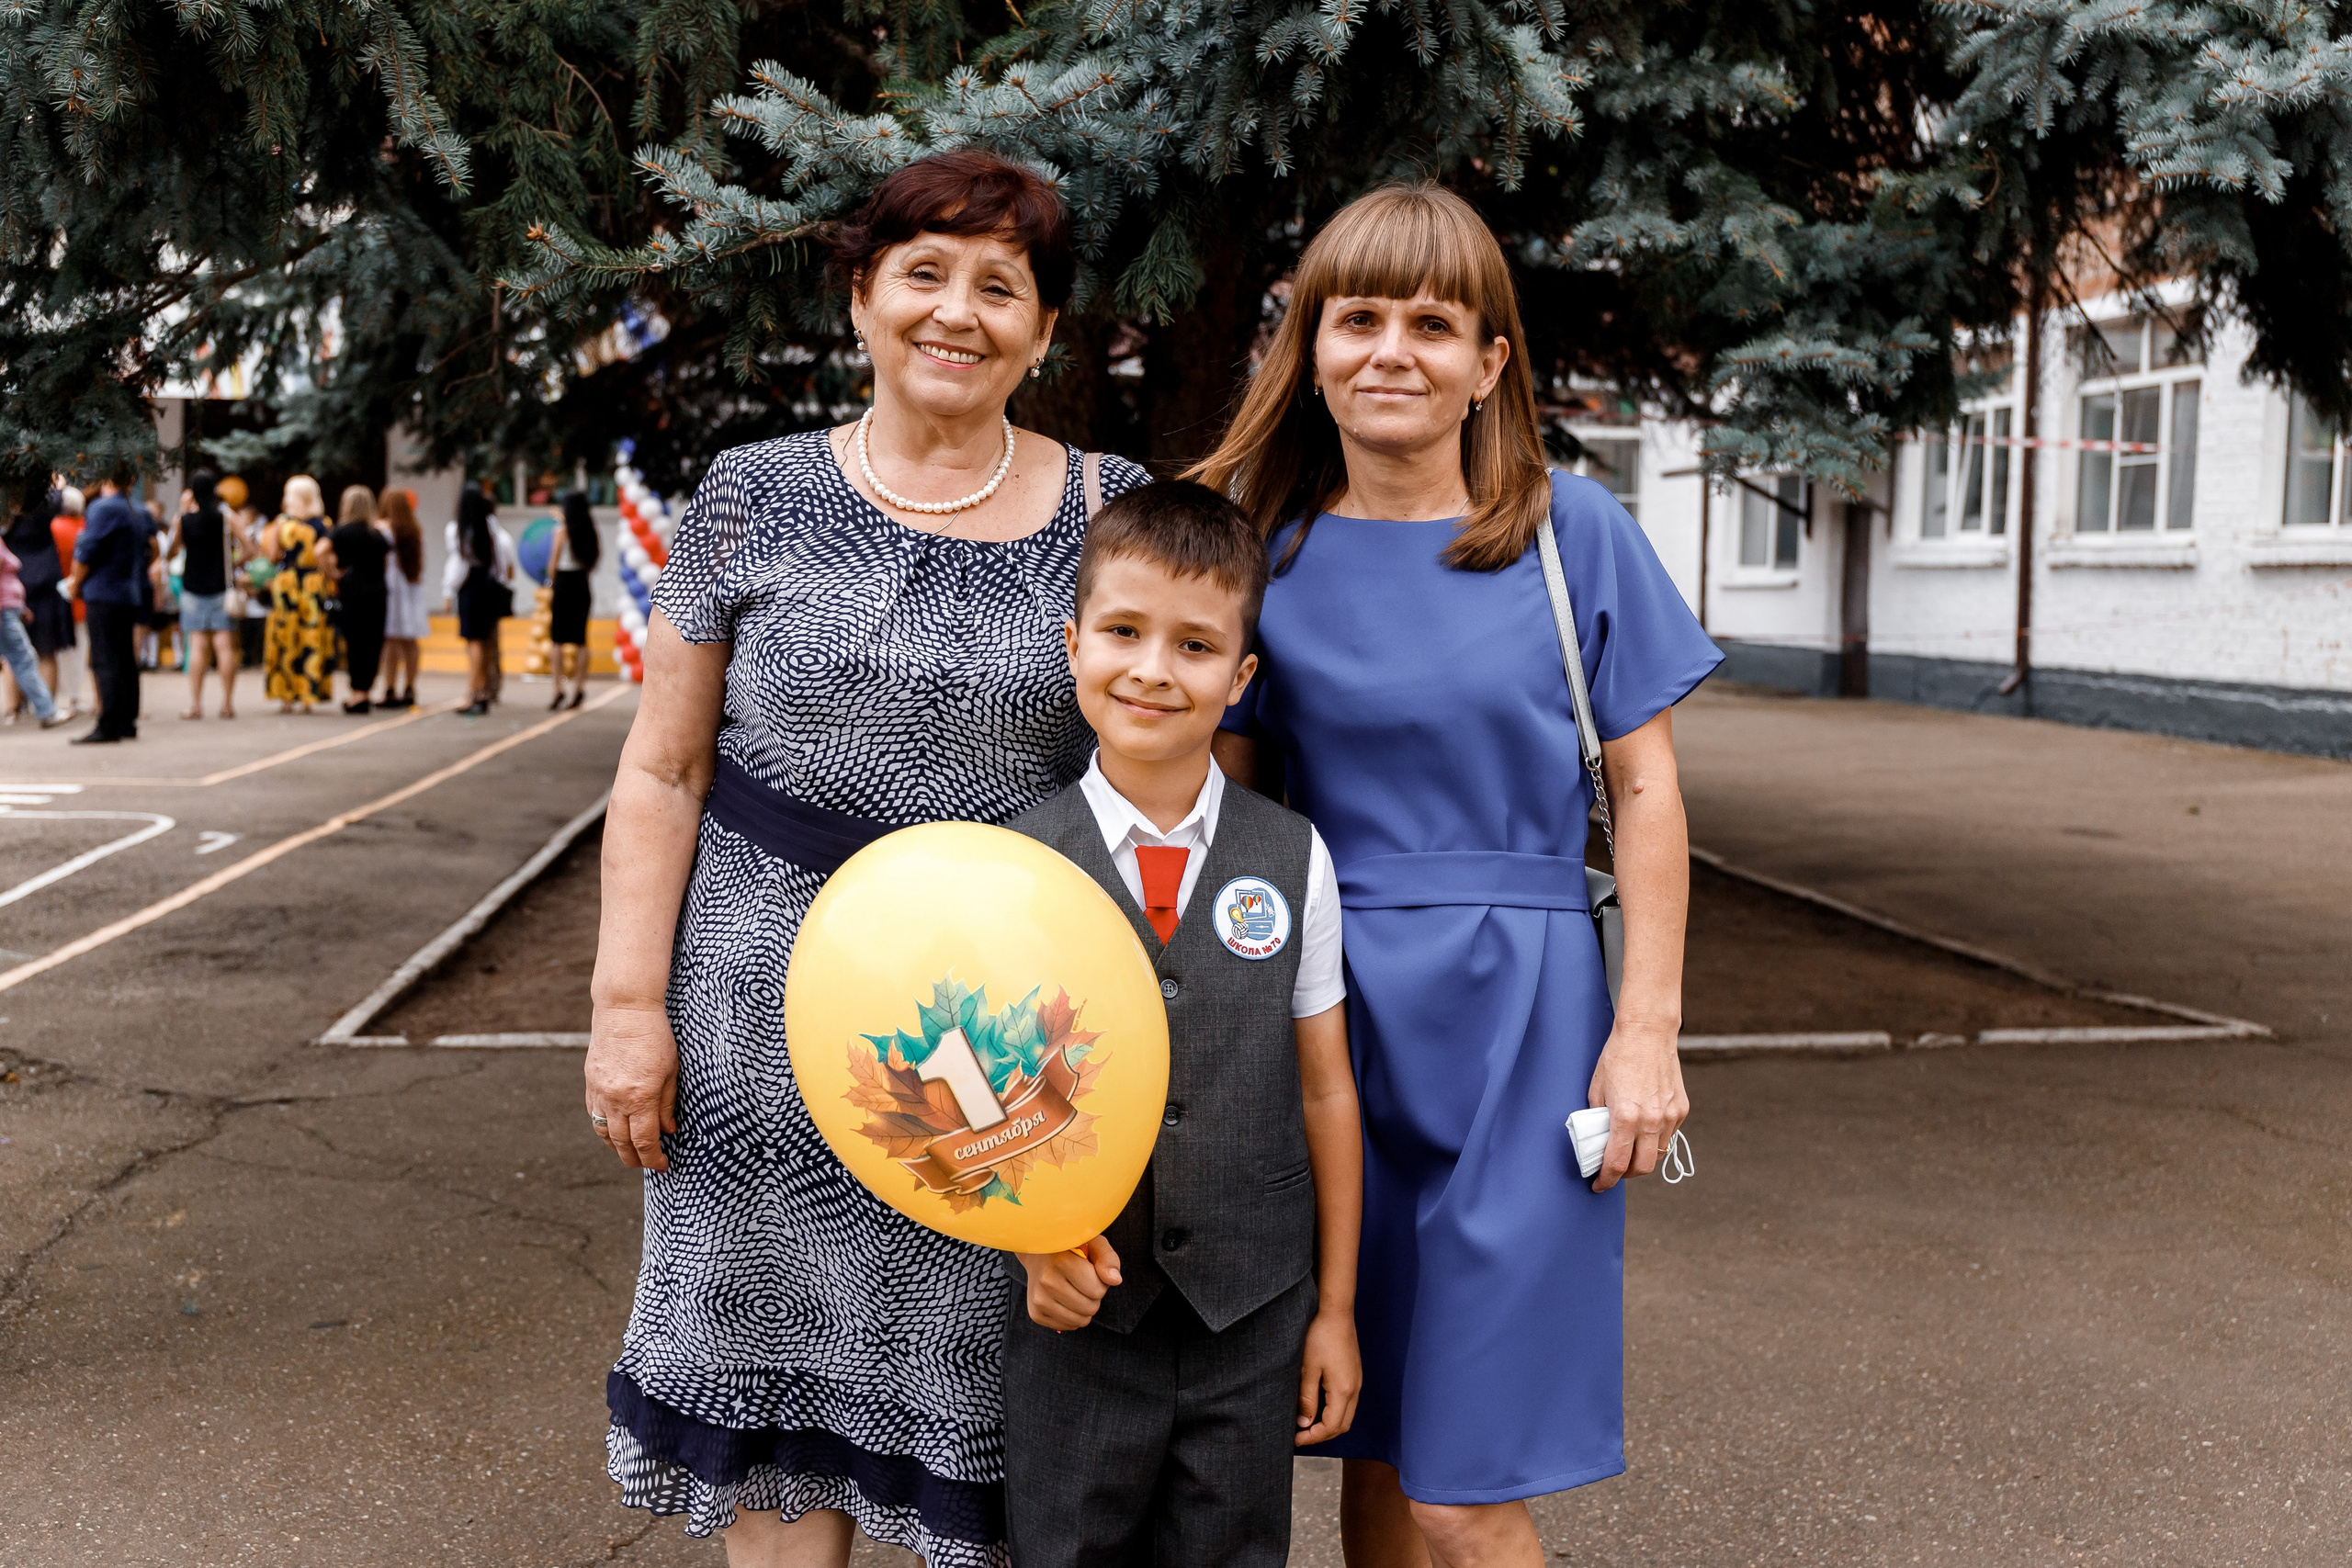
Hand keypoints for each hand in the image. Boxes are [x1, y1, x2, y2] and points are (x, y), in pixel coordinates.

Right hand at [585, 1001, 679, 1170]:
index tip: (663, 1166)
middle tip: (646, 1165)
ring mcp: (599, 1092)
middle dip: (634, 1159)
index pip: (645, 1141)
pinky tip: (614, 1131)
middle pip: (622, 1143)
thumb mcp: (671, 1070)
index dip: (653, 1158)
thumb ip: (668, 1104)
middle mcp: (616, 1099)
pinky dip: (604, 1129)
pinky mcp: (590, 1083)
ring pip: (604, 1133)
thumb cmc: (655, 1037)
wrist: (624, 1010)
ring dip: (617, 1148)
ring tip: (630, 1154)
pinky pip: (594, 1115)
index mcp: (640, 1097)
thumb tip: (668, 1131)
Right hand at [1017, 1236, 1121, 1330]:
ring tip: (1074, 1288)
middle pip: (1090, 1308)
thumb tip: (1115, 1280)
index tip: (1090, 1269)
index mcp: (1061, 1260)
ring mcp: (1038, 1299)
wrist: (1038, 1254)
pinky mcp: (1035, 1313)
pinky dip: (1072, 1315)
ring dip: (1084, 1307)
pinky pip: (1068, 1326)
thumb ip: (1108, 1258)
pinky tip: (1064, 1298)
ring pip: (1080, 1321)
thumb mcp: (1093, 1242)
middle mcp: (1046, 1281)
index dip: (1100, 1281)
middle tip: (1082, 1280)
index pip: (1097, 1290)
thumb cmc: (1072, 1247)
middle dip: (1093, 1295)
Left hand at [1295, 1306, 1361, 1444]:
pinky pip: (1347, 1401)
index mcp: (1344, 1390)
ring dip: (1327, 1423)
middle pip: (1341, 1425)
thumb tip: (1304, 1423)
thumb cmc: (1319, 1336)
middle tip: (1299, 1435)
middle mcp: (1355, 1389)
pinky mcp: (1354, 1373)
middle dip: (1321, 1434)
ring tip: (1305, 1422)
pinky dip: (1333, 1410)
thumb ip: (1306, 1398)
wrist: (1335, 1310)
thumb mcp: (1307, 1369)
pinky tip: (1316, 1405)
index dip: (1313, 1437)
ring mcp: (1356, 1381)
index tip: (1294, 1439)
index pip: (1331, 1427)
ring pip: (1345, 1414)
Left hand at [1586, 1013, 1686, 1192]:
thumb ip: (1598, 1118)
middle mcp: (1651, 1120)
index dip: (1606, 1179)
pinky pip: (1669, 1136)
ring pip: (1658, 1154)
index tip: (1599, 1185)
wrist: (1647, 1033)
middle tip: (1614, 1169)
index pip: (1617, 1163)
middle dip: (1626, 1175)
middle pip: (1642, 1168)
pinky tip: (1644, 1130)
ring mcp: (1670, 1116)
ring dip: (1643, 1158)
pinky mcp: (1681, 1109)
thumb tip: (1598, 1139)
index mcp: (1625, 1117)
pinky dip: (1656, 1140)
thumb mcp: (1596, 1089)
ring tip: (1629, 1150)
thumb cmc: (1618, 1056)